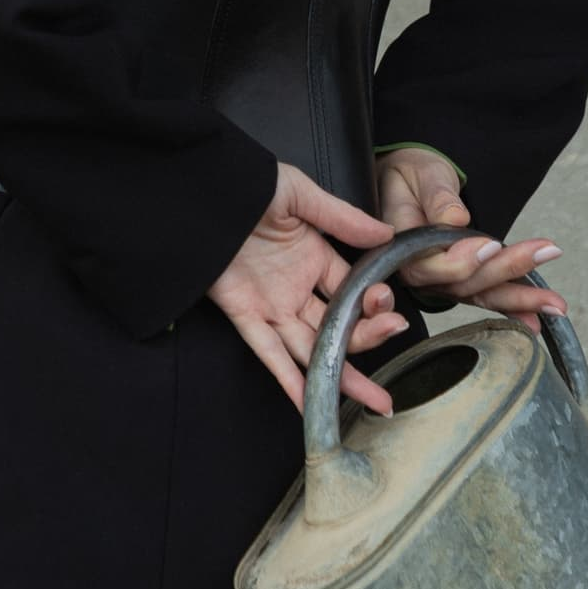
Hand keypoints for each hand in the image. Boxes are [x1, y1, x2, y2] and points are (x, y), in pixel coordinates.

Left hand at [206, 161, 410, 418]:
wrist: (196, 194)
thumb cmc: (245, 185)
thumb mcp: (299, 193)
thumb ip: (341, 218)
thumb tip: (385, 234)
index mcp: (314, 256)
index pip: (354, 290)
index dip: (373, 301)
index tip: (387, 305)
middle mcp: (296, 287)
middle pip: (338, 325)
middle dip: (369, 340)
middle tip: (392, 336)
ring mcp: (272, 305)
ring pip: (312, 348)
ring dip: (341, 374)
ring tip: (372, 398)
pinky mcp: (244, 316)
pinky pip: (270, 354)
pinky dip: (290, 380)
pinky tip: (312, 403)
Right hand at [373, 146, 569, 336]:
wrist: (409, 182)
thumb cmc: (410, 176)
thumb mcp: (420, 175)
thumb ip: (435, 197)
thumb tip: (456, 218)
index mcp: (400, 248)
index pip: (429, 266)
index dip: (461, 260)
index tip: (491, 245)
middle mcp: (420, 273)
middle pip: (463, 283)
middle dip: (506, 271)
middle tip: (543, 252)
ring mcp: (441, 281)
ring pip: (480, 294)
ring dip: (520, 298)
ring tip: (556, 303)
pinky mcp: (460, 281)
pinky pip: (486, 297)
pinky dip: (512, 307)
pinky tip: (537, 320)